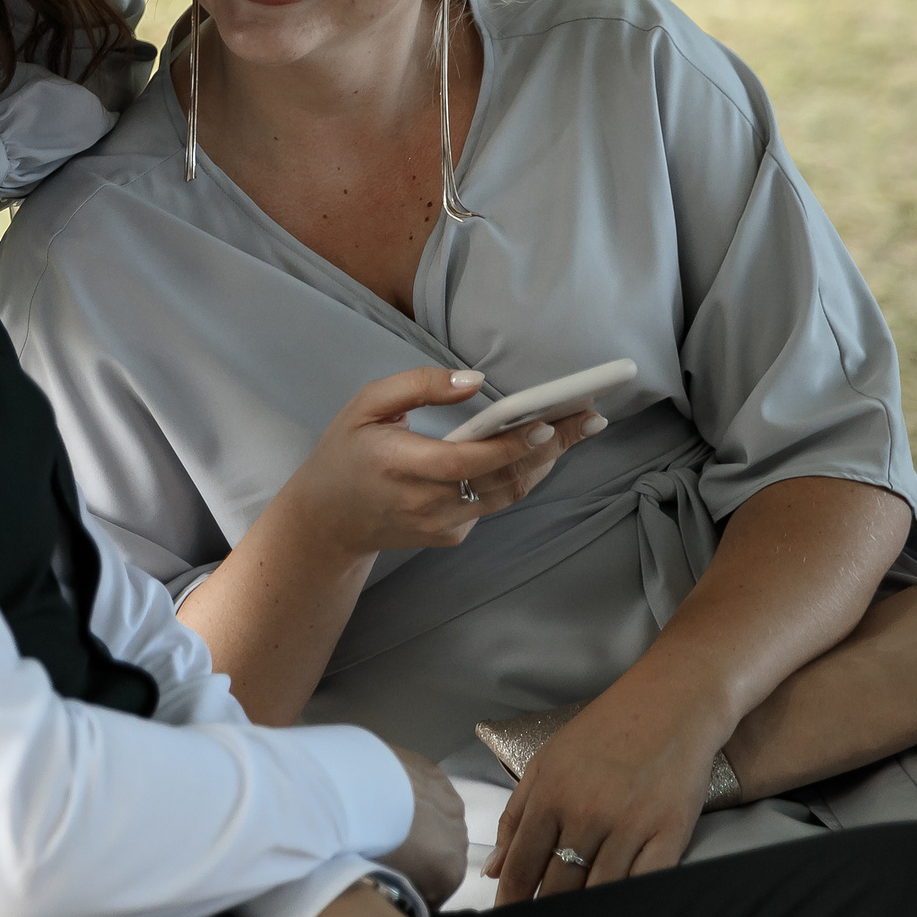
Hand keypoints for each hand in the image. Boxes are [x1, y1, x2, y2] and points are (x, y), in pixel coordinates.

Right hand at [273, 367, 601, 562]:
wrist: (327, 520)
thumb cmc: (346, 452)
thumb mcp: (366, 405)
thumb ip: (417, 385)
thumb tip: (474, 380)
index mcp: (400, 464)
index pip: (467, 460)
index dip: (511, 446)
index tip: (549, 424)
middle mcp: (425, 502)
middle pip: (503, 480)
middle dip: (552, 449)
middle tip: (589, 419)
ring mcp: (441, 524)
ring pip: (508, 495)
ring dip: (546, 464)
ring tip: (577, 431)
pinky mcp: (450, 536)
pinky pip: (494, 505)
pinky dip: (518, 477)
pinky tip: (537, 453)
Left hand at [374, 745, 467, 907]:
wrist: (355, 791)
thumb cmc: (367, 846)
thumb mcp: (381, 883)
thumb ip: (398, 891)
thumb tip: (394, 890)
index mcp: (450, 873)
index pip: (438, 889)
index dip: (416, 886)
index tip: (394, 882)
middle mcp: (460, 839)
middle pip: (441, 852)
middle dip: (421, 853)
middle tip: (388, 848)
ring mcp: (450, 804)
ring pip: (439, 819)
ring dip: (420, 820)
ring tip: (387, 816)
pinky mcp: (436, 774)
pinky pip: (429, 790)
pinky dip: (414, 793)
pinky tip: (390, 790)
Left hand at [484, 683, 724, 904]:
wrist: (668, 705)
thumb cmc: (603, 732)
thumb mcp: (546, 762)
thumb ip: (516, 814)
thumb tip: (493, 867)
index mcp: (549, 795)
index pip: (521, 862)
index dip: (512, 897)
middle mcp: (585, 813)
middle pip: (557, 883)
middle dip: (545, 912)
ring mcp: (628, 825)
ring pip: (597, 890)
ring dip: (583, 914)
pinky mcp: (668, 833)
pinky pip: (643, 883)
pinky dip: (626, 903)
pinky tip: (616, 915)